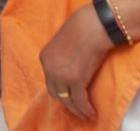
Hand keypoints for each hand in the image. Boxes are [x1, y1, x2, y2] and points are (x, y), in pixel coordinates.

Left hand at [41, 6, 112, 121]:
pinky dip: (85, 109)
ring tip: (86, 114)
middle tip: (77, 109)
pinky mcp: (75, 81)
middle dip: (67, 102)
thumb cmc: (84, 27)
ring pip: (67, 100)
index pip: (50, 81)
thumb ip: (62, 57)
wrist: (94, 24)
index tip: (69, 96)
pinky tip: (92, 113)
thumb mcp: (64, 42)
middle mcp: (49, 68)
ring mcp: (60, 75)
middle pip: (56, 93)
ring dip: (77, 110)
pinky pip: (79, 101)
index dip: (60, 90)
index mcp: (45, 57)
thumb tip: (71, 68)